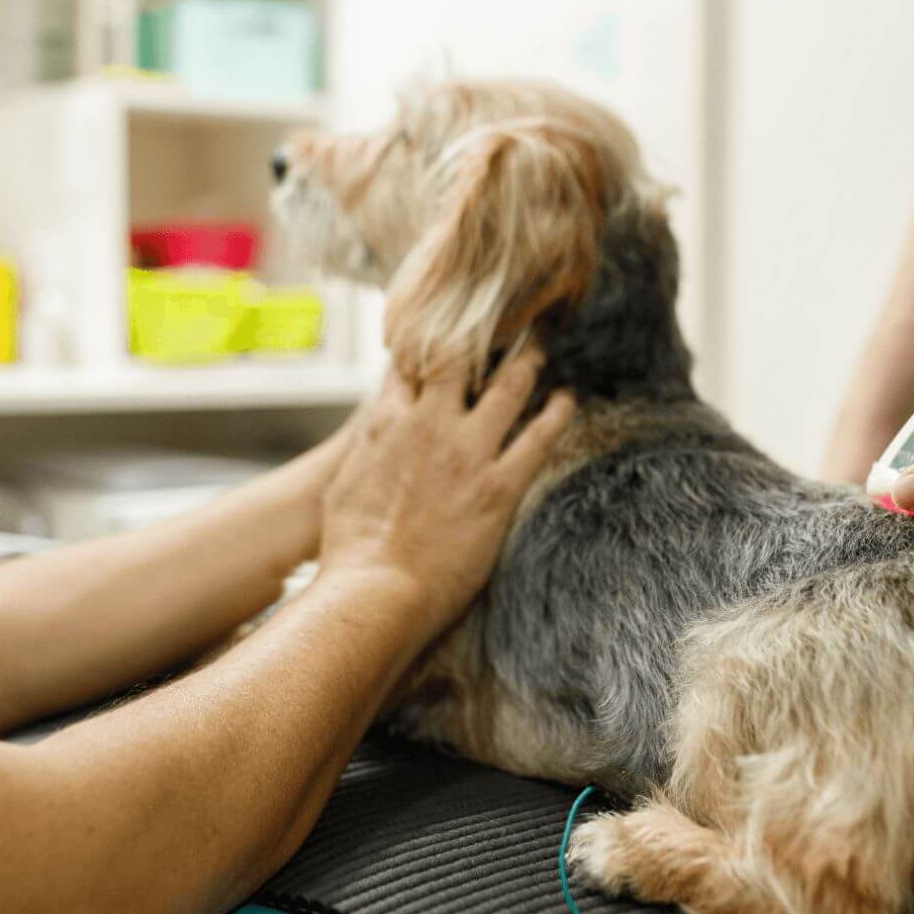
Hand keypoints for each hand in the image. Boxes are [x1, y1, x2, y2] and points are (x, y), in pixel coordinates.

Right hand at [320, 348, 576, 634]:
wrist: (375, 593)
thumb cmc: (351, 552)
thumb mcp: (344, 486)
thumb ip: (368, 450)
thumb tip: (377, 434)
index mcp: (386, 424)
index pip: (412, 363)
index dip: (432, 343)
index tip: (450, 333)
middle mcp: (429, 425)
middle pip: (462, 357)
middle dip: (484, 334)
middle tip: (506, 320)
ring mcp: (467, 453)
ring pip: (510, 385)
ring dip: (530, 361)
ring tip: (544, 344)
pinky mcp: (499, 487)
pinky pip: (540, 437)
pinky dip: (558, 413)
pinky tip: (568, 400)